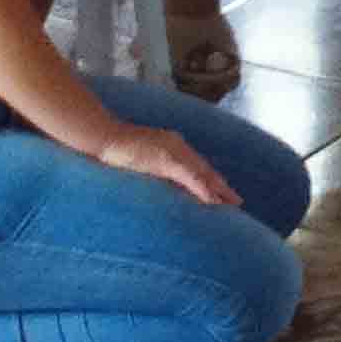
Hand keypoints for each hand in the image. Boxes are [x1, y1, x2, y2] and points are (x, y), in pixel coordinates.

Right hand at [87, 122, 240, 209]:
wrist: (103, 137)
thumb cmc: (117, 150)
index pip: (198, 165)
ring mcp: (172, 151)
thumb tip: (166, 184)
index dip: (213, 180)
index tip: (225, 194)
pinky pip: (188, 176)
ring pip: (201, 172)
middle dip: (221, 186)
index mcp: (173, 146)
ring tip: (231, 204)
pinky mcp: (165, 159)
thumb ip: (156, 169)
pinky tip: (212, 200)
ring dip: (217, 189)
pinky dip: (201, 188)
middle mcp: (177, 146)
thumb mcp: (142, 160)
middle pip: (205, 168)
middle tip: (237, 202)